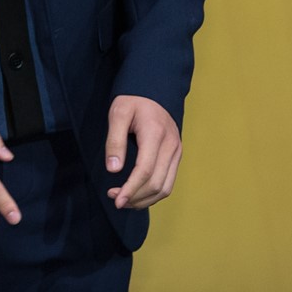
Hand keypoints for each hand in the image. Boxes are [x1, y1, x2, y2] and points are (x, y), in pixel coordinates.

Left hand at [104, 95, 180, 209]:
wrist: (153, 91)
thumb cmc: (133, 101)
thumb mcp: (118, 113)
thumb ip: (114, 141)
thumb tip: (113, 170)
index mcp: (155, 134)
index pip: (146, 171)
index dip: (131, 189)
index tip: (116, 200)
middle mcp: (171, 145)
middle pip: (157, 184)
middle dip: (135, 197)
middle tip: (114, 198)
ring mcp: (177, 152)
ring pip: (165, 188)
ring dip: (144, 200)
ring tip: (124, 199)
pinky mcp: (177, 156)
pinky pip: (168, 182)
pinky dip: (153, 194)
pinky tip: (137, 194)